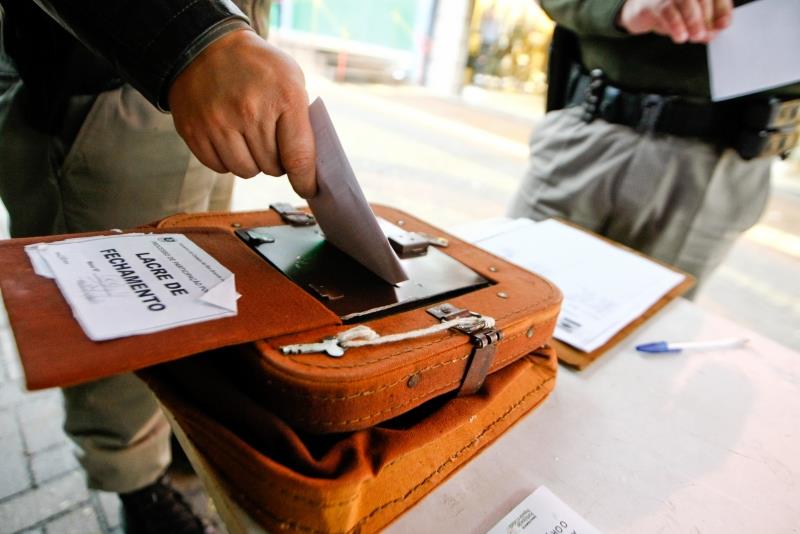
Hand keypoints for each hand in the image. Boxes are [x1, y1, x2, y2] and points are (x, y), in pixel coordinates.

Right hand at [168, 29, 316, 197]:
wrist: (204, 46)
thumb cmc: (257, 67)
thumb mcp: (291, 79)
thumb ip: (303, 122)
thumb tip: (308, 166)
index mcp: (283, 97)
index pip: (298, 156)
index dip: (305, 180)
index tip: (307, 189)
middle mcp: (250, 111)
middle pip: (272, 168)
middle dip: (276, 161)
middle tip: (270, 139)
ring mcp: (218, 122)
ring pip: (246, 171)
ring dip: (251, 161)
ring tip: (247, 136)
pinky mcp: (194, 131)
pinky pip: (220, 167)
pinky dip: (226, 159)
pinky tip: (227, 135)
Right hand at [617, 0, 732, 43]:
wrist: (640, 10)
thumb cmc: (670, 11)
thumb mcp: (691, 17)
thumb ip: (706, 22)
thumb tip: (715, 30)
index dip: (722, 10)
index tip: (723, 25)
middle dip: (707, 19)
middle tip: (707, 35)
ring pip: (686, 2)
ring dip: (694, 21)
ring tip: (696, 36)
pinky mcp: (651, 4)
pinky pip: (666, 12)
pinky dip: (676, 25)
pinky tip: (680, 36)